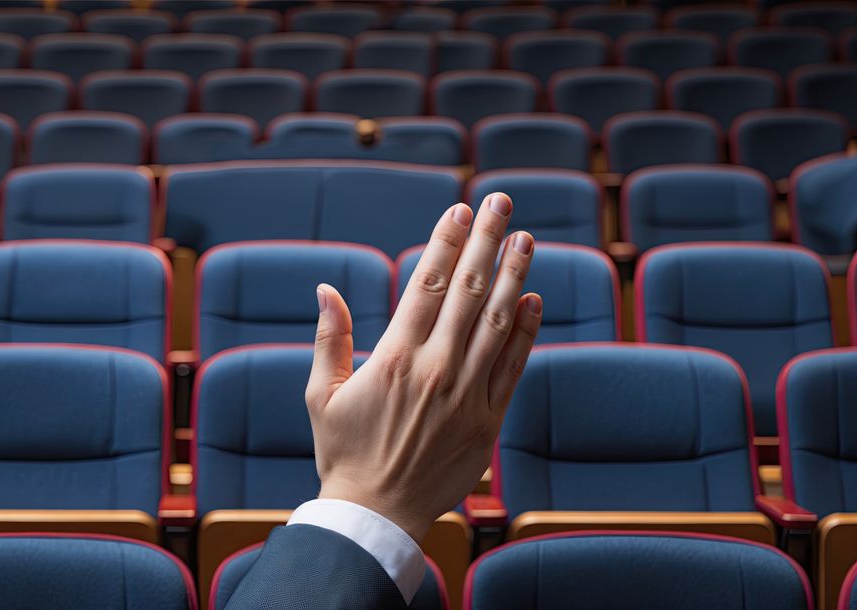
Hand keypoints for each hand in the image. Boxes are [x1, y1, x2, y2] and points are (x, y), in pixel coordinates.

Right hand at [306, 194, 541, 543]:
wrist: (375, 515)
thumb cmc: (343, 453)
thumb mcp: (320, 395)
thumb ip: (329, 338)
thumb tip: (325, 289)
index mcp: (394, 358)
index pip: (427, 284)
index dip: (446, 243)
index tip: (459, 211)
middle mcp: (436, 369)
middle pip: (469, 291)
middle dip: (487, 242)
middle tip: (500, 203)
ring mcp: (467, 395)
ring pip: (498, 322)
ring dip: (515, 275)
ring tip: (526, 238)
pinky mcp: (487, 421)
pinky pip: (513, 367)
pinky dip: (527, 331)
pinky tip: (536, 299)